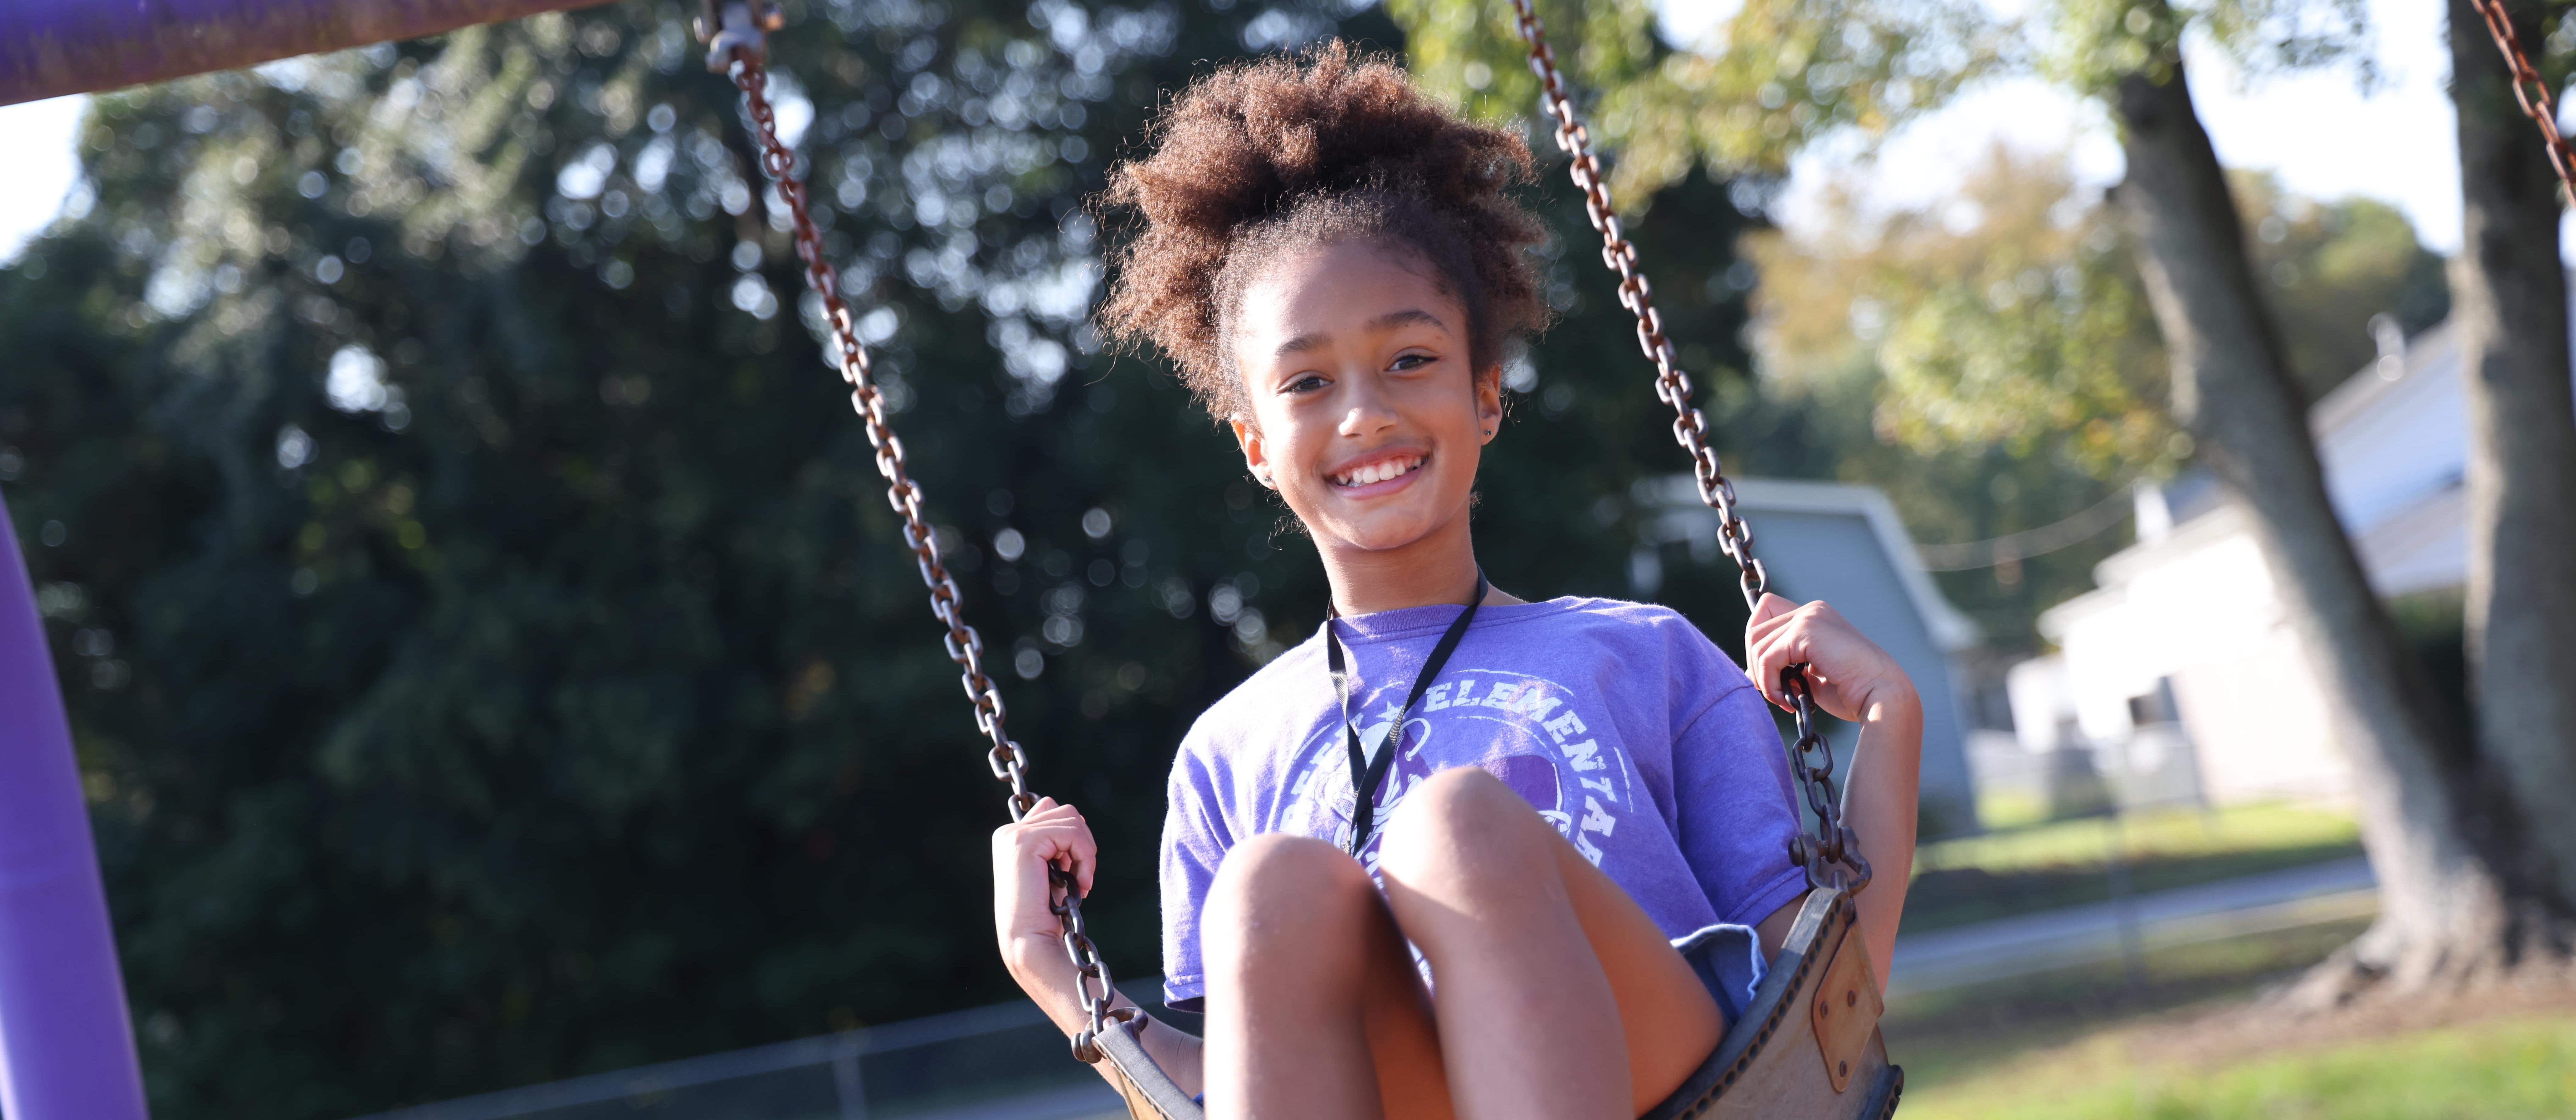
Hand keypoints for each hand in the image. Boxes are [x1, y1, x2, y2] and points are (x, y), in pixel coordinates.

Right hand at [992, 797, 1096, 967]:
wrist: (1031, 941)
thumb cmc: (1046, 913)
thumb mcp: (1053, 870)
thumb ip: (1057, 843)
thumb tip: (1078, 819)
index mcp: (1011, 837)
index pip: (1053, 811)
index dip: (1073, 838)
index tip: (1074, 871)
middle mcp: (1008, 833)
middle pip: (1065, 811)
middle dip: (1082, 843)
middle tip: (1082, 878)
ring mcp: (1013, 835)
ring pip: (1071, 817)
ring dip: (1086, 851)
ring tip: (1081, 882)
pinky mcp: (1024, 842)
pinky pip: (1072, 832)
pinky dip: (1085, 856)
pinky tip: (1081, 883)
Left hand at [1743, 594, 1917, 722]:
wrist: (1881, 697)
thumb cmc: (1851, 692)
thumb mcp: (1809, 674)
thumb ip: (1782, 666)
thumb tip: (1749, 673)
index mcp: (1814, 616)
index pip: (1764, 614)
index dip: (1757, 645)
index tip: (1769, 677)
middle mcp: (1811, 610)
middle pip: (1755, 627)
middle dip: (1755, 663)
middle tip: (1775, 692)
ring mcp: (1810, 617)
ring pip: (1757, 642)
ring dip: (1763, 678)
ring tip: (1784, 699)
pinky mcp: (1807, 630)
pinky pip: (1767, 656)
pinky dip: (1770, 682)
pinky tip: (1789, 700)